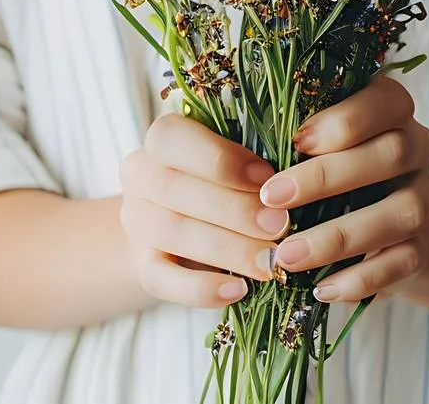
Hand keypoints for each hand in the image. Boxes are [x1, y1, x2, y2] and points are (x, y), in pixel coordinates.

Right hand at [119, 114, 290, 308]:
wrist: (182, 230)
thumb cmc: (222, 185)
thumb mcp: (234, 165)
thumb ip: (252, 166)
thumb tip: (292, 181)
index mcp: (162, 140)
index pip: (173, 138)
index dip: (221, 159)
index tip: (267, 178)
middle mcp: (140, 176)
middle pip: (175, 187)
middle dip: (234, 209)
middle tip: (280, 226)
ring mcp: (136, 222)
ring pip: (173, 232)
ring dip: (227, 248)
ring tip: (269, 262)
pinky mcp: (142, 266)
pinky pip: (163, 280)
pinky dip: (201, 288)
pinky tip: (238, 290)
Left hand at [259, 76, 428, 302]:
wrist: (370, 222)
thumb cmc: (321, 166)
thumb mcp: (308, 143)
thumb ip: (292, 136)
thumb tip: (237, 149)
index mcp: (391, 110)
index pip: (384, 102)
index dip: (344, 121)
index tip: (296, 141)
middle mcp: (417, 149)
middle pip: (392, 155)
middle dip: (328, 177)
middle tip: (271, 198)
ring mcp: (422, 199)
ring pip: (401, 213)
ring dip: (340, 236)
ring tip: (287, 256)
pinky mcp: (421, 246)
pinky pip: (404, 262)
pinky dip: (361, 278)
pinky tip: (320, 290)